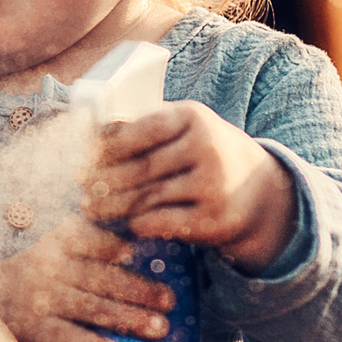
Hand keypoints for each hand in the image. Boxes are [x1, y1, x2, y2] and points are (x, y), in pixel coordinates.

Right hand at [0, 217, 176, 341]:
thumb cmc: (36, 275)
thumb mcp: (55, 248)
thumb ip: (90, 242)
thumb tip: (139, 246)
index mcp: (59, 244)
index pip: (92, 241)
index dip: (116, 245)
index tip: (140, 251)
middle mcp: (51, 269)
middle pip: (100, 278)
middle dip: (138, 288)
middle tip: (170, 301)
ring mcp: (42, 300)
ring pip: (91, 308)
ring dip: (128, 318)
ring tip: (160, 328)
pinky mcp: (36, 329)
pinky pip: (66, 337)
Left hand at [82, 102, 296, 273]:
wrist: (261, 191)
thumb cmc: (206, 153)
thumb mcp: (185, 128)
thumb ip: (145, 122)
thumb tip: (91, 125)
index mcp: (194, 117)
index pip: (141, 129)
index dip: (108, 145)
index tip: (83, 156)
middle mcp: (207, 147)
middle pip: (140, 167)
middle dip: (104, 180)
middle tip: (80, 188)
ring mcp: (213, 184)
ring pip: (147, 197)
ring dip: (113, 206)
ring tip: (90, 208)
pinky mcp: (214, 218)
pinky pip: (162, 222)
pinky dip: (139, 224)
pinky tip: (126, 223)